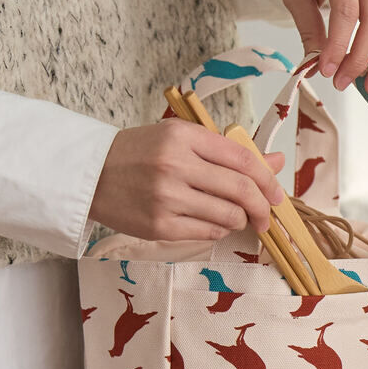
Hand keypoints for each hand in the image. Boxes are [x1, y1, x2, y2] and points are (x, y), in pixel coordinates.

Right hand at [89, 120, 285, 241]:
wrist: (90, 175)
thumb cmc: (141, 153)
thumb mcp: (181, 138)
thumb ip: (228, 150)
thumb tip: (275, 161)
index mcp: (183, 136)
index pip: (243, 159)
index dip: (268, 179)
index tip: (277, 193)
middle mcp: (175, 164)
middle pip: (241, 190)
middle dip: (263, 207)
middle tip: (267, 216)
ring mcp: (166, 197)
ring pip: (228, 215)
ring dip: (239, 219)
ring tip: (233, 216)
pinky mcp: (159, 225)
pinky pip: (208, 232)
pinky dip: (218, 229)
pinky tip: (211, 222)